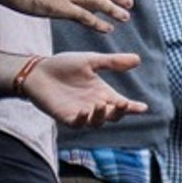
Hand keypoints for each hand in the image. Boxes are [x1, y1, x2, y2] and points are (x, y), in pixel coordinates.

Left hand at [23, 52, 147, 126]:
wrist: (38, 70)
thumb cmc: (63, 65)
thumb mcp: (90, 61)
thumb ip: (112, 62)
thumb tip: (137, 59)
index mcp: (102, 92)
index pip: (121, 103)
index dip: (133, 107)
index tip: (143, 107)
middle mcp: (94, 105)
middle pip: (113, 116)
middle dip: (120, 112)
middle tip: (122, 104)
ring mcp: (80, 113)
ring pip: (97, 122)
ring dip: (101, 116)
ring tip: (100, 104)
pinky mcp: (65, 117)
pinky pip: (77, 124)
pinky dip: (82, 119)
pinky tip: (84, 111)